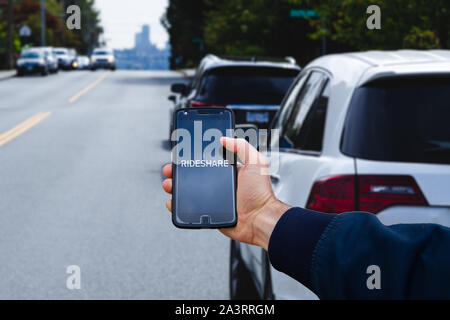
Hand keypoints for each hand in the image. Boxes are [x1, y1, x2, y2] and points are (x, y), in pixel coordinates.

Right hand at [162, 137, 290, 250]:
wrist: (260, 220)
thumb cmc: (261, 194)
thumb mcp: (256, 163)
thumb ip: (242, 147)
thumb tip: (225, 138)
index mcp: (229, 172)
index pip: (207, 161)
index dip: (193, 158)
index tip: (182, 154)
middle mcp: (220, 185)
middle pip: (194, 176)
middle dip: (179, 172)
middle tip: (170, 170)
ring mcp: (214, 199)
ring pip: (189, 191)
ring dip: (176, 187)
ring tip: (168, 184)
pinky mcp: (210, 213)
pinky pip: (191, 209)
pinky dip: (179, 205)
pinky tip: (172, 201)